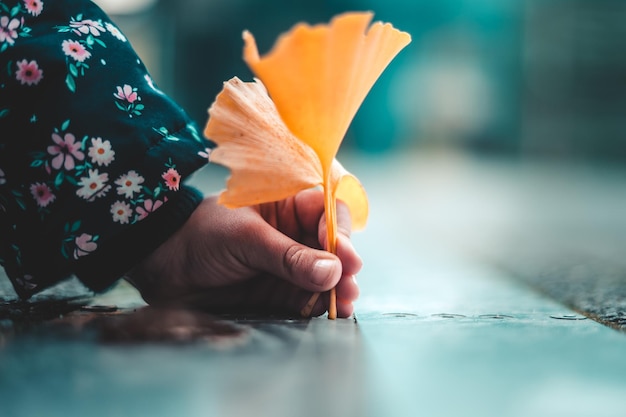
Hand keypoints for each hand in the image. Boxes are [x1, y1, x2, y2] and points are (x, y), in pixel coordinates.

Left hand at [127, 189, 361, 317]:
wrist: (163, 266)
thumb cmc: (201, 236)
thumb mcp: (247, 239)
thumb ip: (288, 256)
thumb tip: (332, 271)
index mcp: (286, 204)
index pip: (326, 212)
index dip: (340, 232)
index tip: (346, 257)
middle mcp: (293, 232)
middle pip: (333, 246)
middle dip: (344, 265)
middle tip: (350, 284)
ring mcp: (289, 264)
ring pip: (325, 274)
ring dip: (339, 288)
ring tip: (347, 303)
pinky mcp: (280, 291)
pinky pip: (308, 297)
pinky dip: (321, 305)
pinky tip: (332, 312)